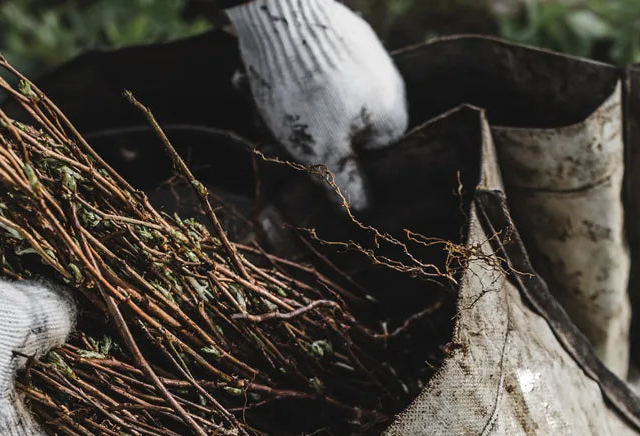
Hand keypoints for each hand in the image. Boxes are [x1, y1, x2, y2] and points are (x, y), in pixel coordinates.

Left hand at [224, 0, 407, 210]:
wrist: (280, 12)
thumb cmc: (304, 91)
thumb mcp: (320, 152)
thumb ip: (342, 185)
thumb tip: (362, 212)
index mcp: (390, 117)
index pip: (364, 160)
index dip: (326, 168)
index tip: (294, 167)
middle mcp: (383, 86)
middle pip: (332, 130)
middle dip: (290, 136)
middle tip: (261, 130)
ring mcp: (359, 57)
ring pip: (311, 101)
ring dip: (275, 108)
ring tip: (250, 95)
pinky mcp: (331, 34)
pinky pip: (304, 70)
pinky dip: (276, 79)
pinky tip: (250, 76)